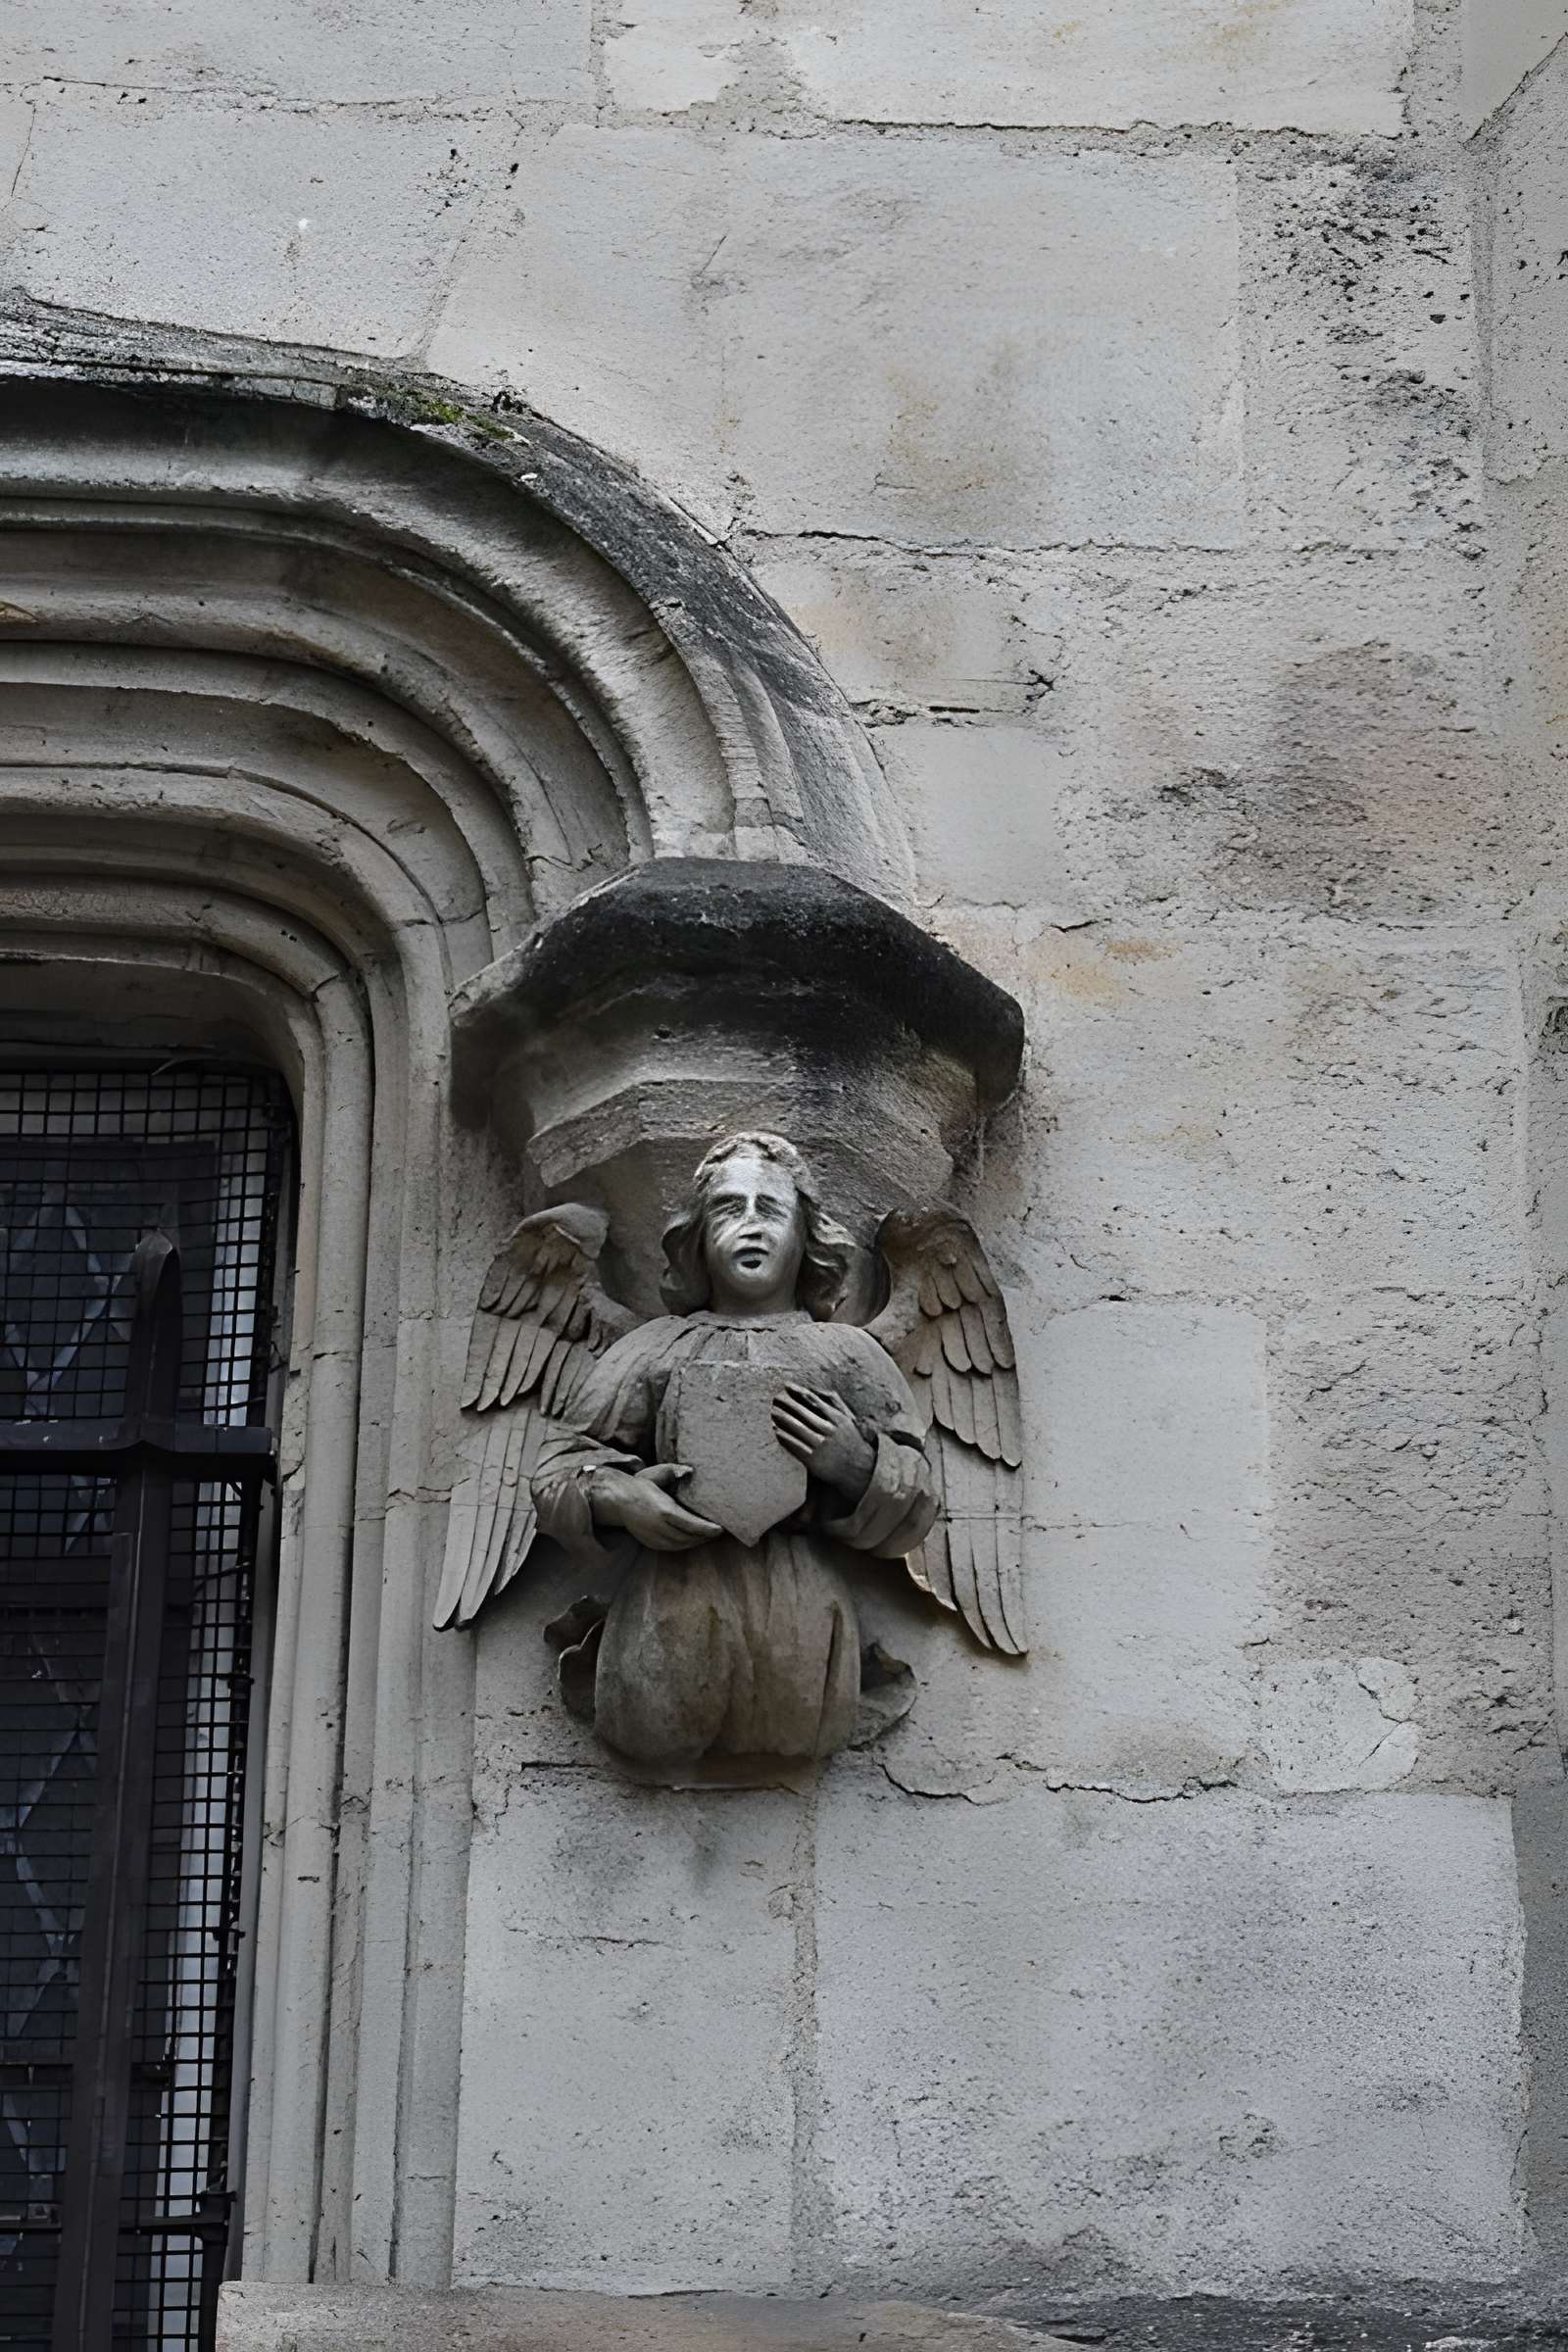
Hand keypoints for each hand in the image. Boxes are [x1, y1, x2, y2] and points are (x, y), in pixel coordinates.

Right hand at [588, 1462, 721, 1551]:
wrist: (618, 1500)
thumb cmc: (640, 1486)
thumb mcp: (657, 1475)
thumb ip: (674, 1471)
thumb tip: (691, 1471)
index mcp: (664, 1510)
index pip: (691, 1524)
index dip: (707, 1529)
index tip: (720, 1529)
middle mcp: (659, 1527)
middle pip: (688, 1537)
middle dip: (705, 1536)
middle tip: (718, 1532)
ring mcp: (654, 1537)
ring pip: (681, 1545)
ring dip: (696, 1542)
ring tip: (708, 1536)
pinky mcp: (650, 1542)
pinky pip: (671, 1547)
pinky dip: (684, 1544)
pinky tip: (692, 1539)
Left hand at [772, 1386, 874, 1501]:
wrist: (857, 1470)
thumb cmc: (849, 1440)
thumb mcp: (848, 1419)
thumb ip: (834, 1402)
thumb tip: (814, 1390)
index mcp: (838, 1419)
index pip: (815, 1401)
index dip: (799, 1392)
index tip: (787, 1386)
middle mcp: (829, 1431)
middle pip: (804, 1413)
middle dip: (788, 1404)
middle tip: (776, 1397)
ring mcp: (821, 1446)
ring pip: (798, 1429)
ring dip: (783, 1419)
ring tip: (773, 1411)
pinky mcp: (813, 1461)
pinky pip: (795, 1446)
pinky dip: (785, 1438)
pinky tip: (776, 1431)